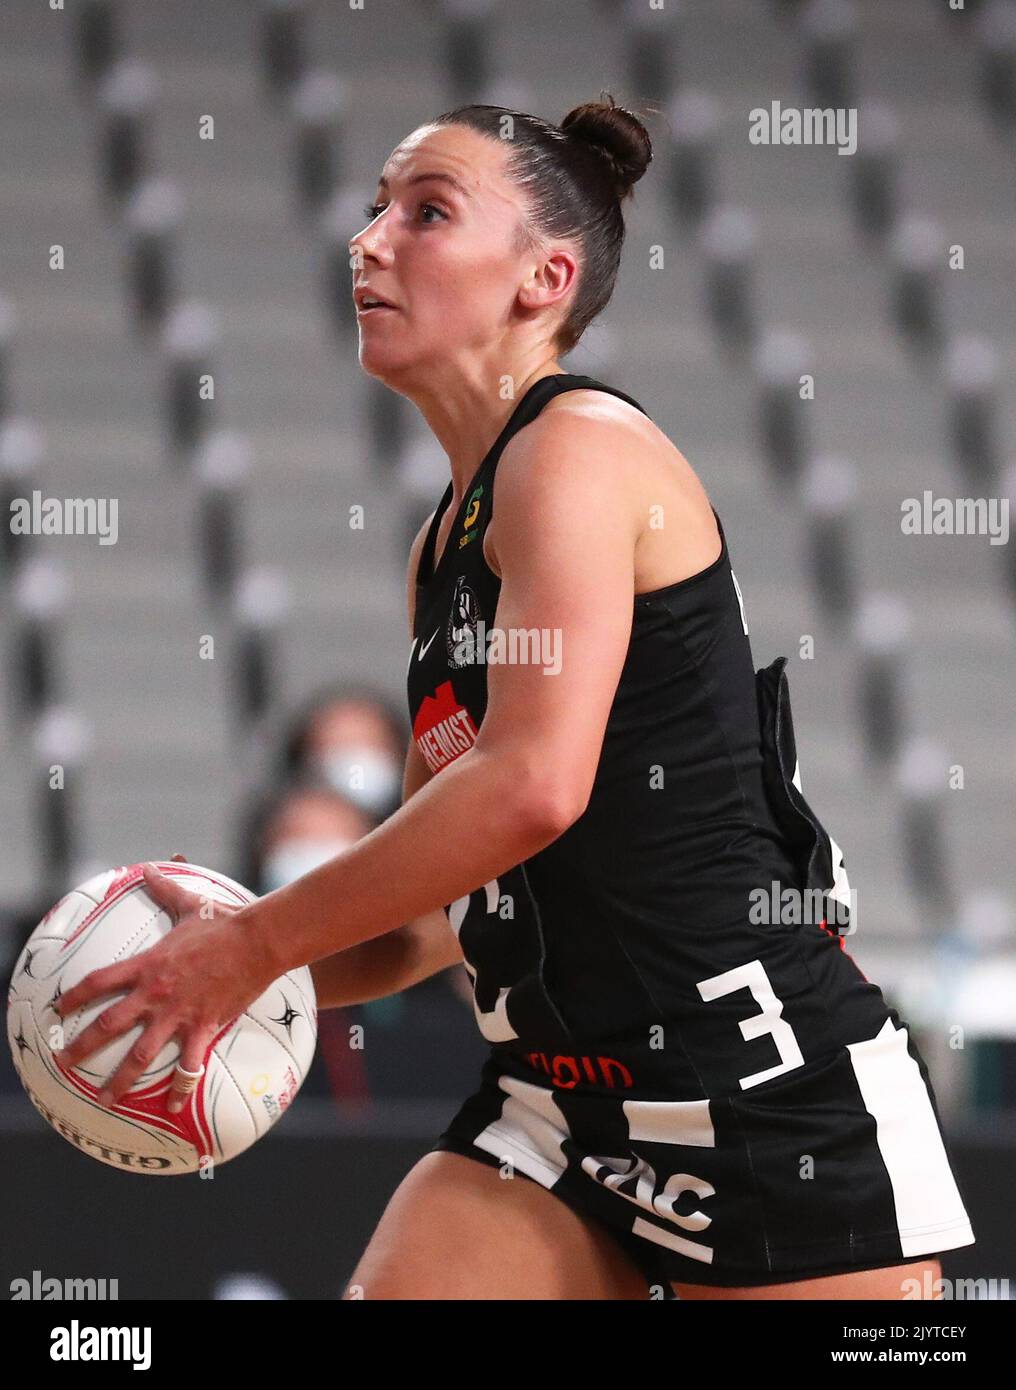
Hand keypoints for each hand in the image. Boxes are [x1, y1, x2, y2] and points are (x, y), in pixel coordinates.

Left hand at [54, 854, 274, 1113]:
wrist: (259, 941)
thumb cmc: (226, 921)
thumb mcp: (191, 903)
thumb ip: (165, 888)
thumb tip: (149, 867)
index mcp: (148, 965)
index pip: (99, 982)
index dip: (75, 996)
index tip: (61, 1008)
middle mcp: (156, 993)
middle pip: (108, 1025)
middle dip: (81, 1047)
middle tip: (63, 1063)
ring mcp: (179, 1013)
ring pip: (141, 1054)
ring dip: (120, 1079)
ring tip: (105, 1100)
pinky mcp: (204, 1026)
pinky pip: (189, 1064)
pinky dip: (178, 1088)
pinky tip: (171, 1108)